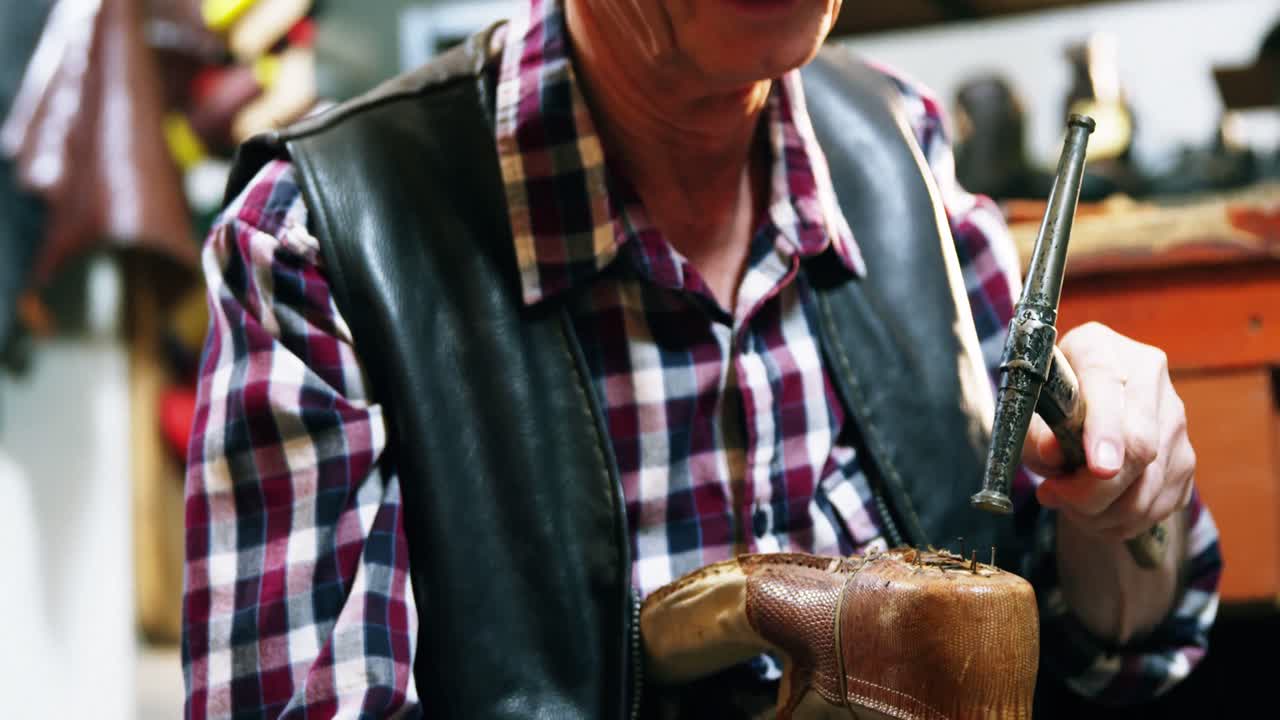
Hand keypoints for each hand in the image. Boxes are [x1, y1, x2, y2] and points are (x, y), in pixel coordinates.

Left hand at [1021, 322, 1195, 541]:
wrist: (1080, 406)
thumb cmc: (1047, 408)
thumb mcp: (1026, 414)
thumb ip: (1033, 433)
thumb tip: (1053, 453)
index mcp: (1098, 346)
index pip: (1107, 384)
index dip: (1105, 430)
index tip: (1099, 468)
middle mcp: (1146, 373)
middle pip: (1141, 444)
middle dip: (1097, 488)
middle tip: (1055, 496)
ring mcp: (1173, 414)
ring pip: (1152, 483)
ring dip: (1105, 512)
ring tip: (1068, 505)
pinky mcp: (1185, 453)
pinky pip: (1161, 502)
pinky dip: (1124, 521)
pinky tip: (1096, 512)